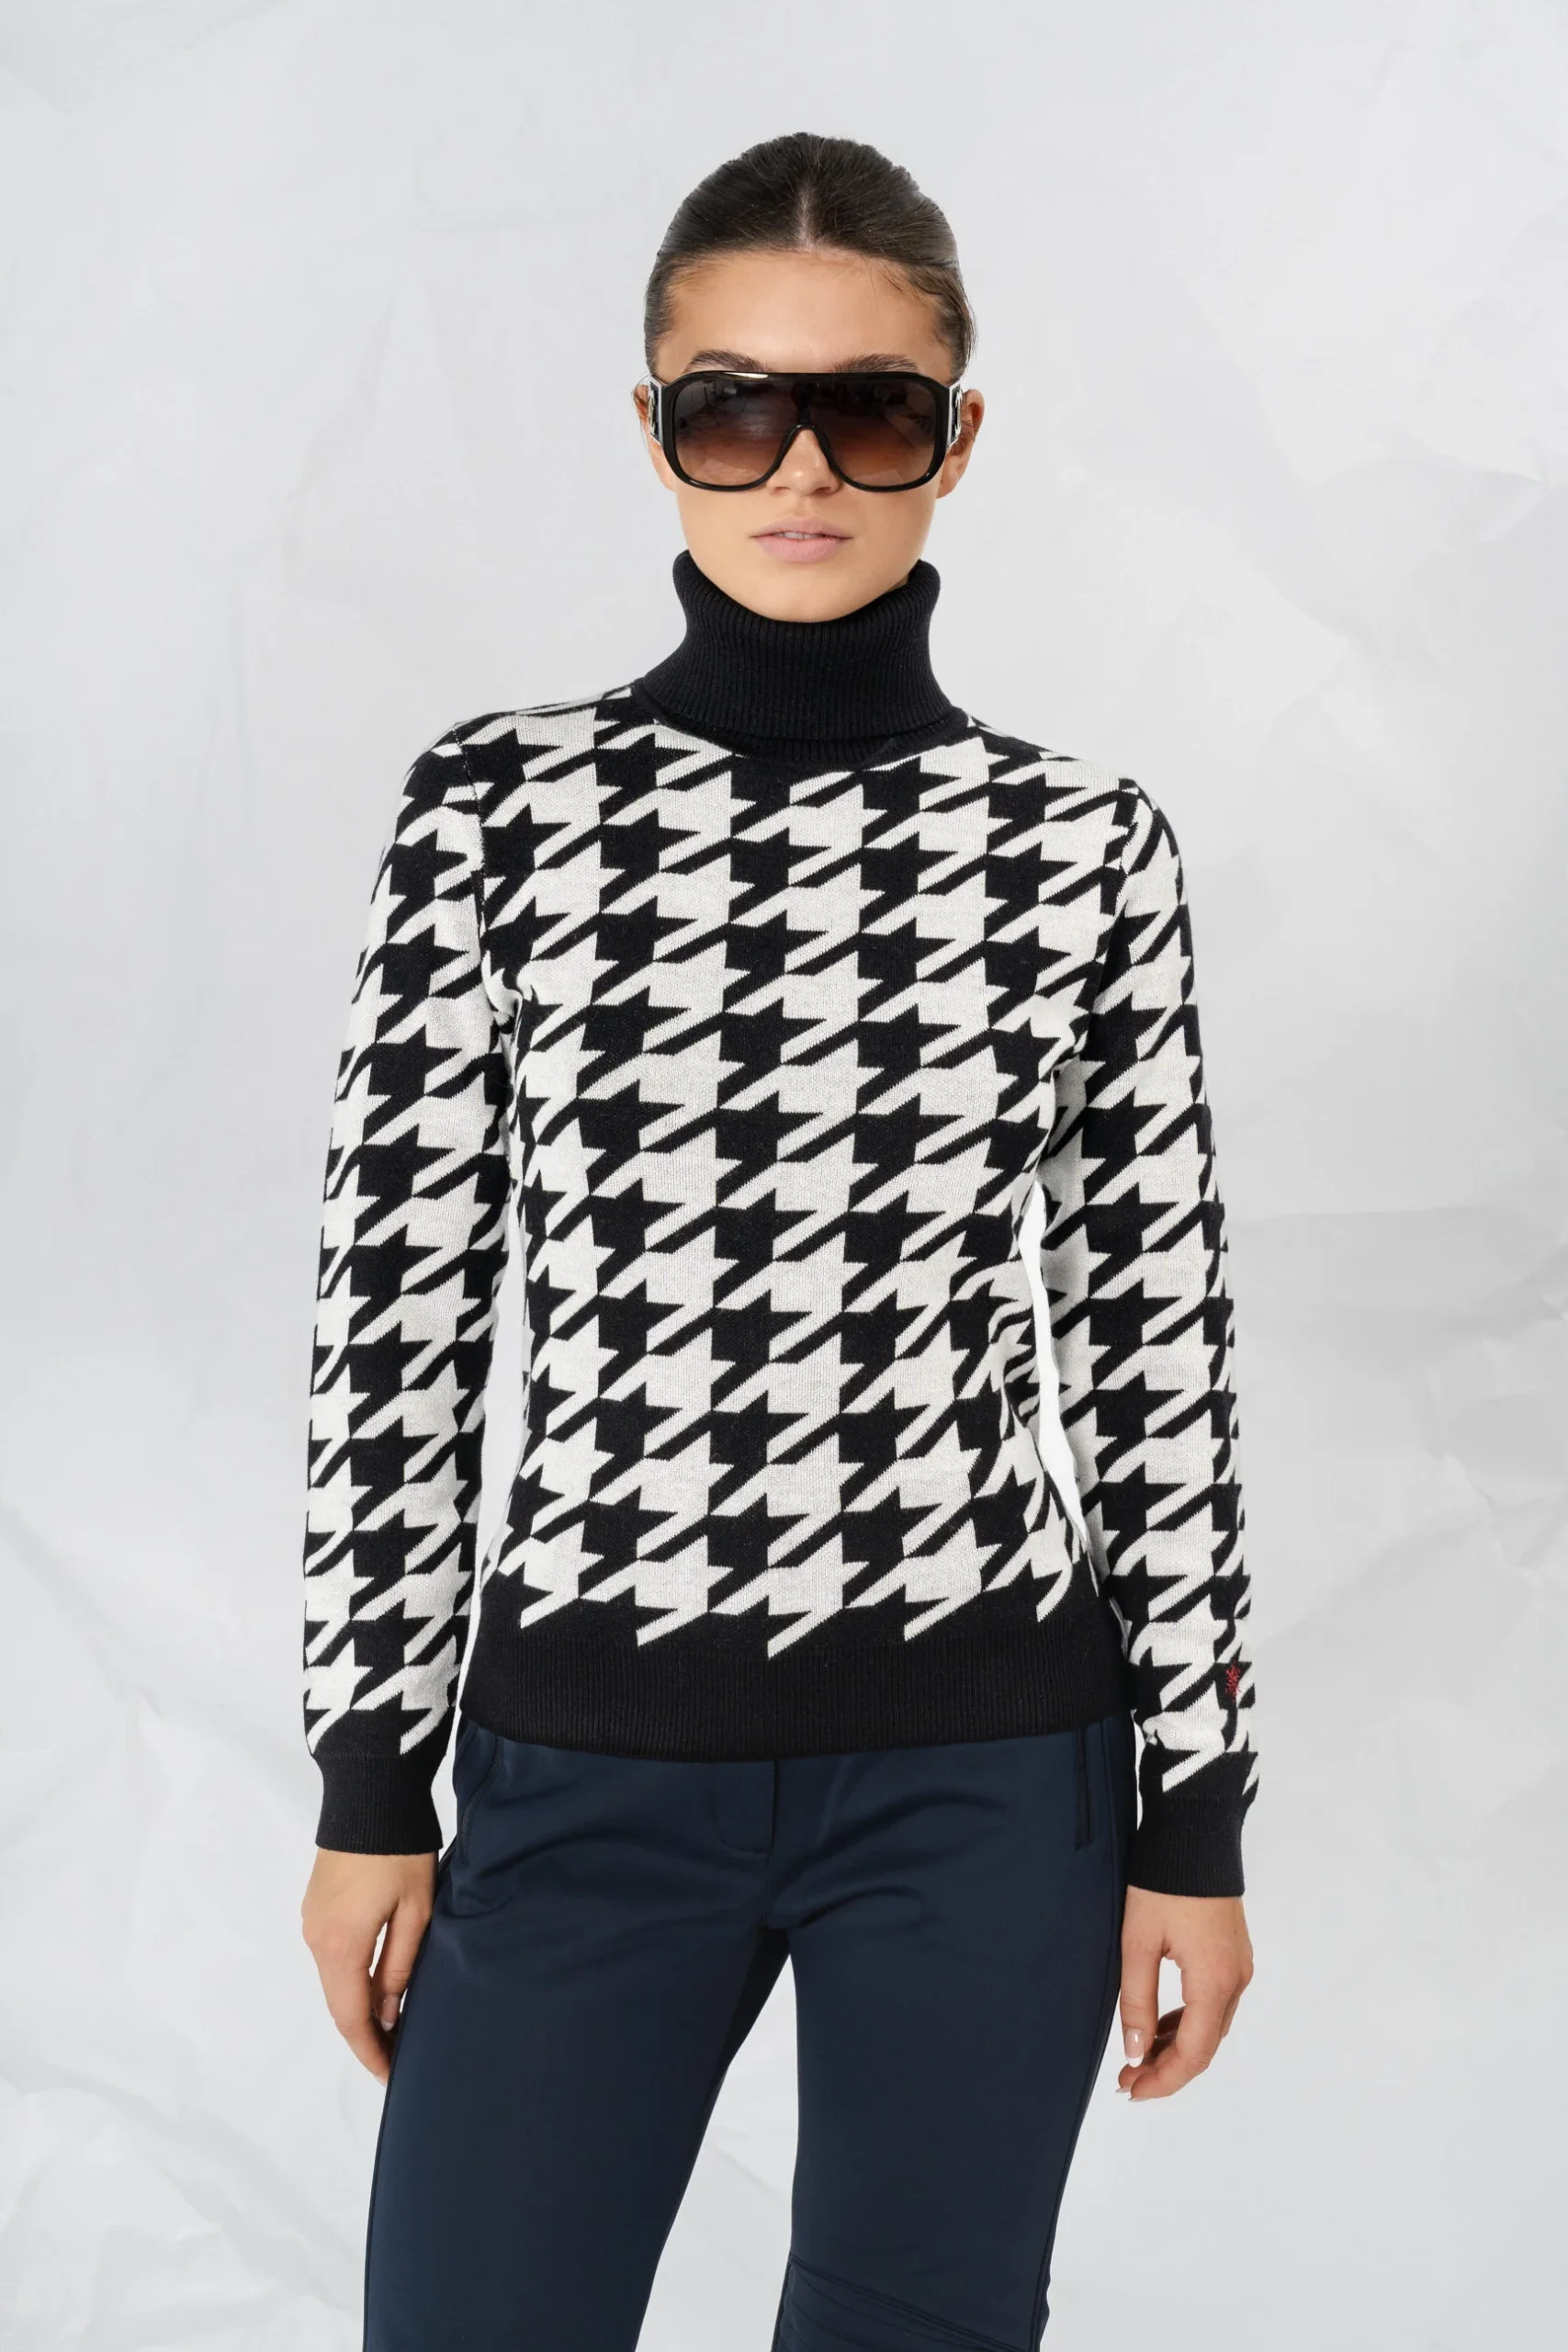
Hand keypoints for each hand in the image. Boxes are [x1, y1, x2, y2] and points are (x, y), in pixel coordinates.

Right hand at [301, 1848, 436, 2084]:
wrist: (369, 1793)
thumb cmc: (399, 1848)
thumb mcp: (416, 1910)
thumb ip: (399, 1966)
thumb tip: (386, 2012)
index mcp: (341, 1945)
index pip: (352, 2018)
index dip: (371, 2051)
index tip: (390, 2075)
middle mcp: (316, 1938)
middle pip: (339, 2004)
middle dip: (365, 2036)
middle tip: (394, 2059)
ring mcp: (312, 1920)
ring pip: (334, 1980)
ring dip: (358, 2006)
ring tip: (391, 2026)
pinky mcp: (316, 1906)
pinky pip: (331, 1956)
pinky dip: (350, 1979)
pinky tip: (374, 1986)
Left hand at [1117, 1887, 1252, 2101]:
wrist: (1194, 1834)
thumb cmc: (1163, 1883)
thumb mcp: (1138, 1942)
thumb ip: (1137, 2001)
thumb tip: (1136, 2053)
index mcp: (1214, 1982)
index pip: (1194, 2054)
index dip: (1164, 2080)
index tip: (1132, 2090)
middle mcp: (1235, 1980)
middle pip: (1206, 2045)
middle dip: (1168, 2068)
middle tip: (1129, 2079)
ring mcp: (1239, 1967)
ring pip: (1211, 2026)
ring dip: (1178, 2046)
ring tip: (1139, 2057)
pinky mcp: (1234, 1954)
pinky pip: (1215, 2003)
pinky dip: (1189, 2021)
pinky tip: (1162, 2025)